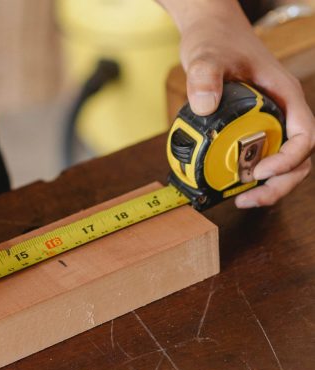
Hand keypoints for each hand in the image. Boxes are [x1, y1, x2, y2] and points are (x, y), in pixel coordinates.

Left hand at [159, 0, 314, 206]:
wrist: (210, 32)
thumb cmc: (217, 39)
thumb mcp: (207, 56)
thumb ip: (205, 76)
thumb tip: (204, 106)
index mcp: (284, 94)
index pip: (305, 135)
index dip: (288, 160)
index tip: (261, 172)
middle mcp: (282, 110)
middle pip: (298, 157)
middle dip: (280, 183)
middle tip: (250, 198)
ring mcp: (269, 118)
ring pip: (282, 159)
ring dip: (268, 184)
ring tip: (242, 198)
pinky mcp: (252, 124)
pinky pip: (261, 154)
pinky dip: (251, 173)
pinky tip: (232, 182)